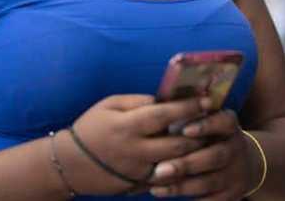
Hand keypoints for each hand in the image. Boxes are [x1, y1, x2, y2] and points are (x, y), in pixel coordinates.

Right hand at [55, 94, 211, 195]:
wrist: (69, 164)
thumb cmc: (90, 128)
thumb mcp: (109, 105)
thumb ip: (138, 101)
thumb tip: (165, 99)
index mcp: (127, 126)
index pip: (165, 114)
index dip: (189, 107)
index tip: (208, 100)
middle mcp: (135, 150)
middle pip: (178, 143)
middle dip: (200, 133)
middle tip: (215, 123)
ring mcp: (138, 170)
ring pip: (176, 163)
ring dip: (195, 152)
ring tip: (209, 140)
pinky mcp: (138, 184)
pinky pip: (166, 177)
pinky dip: (181, 168)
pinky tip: (192, 158)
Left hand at [147, 109, 262, 199]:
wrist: (246, 165)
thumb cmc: (212, 139)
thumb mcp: (209, 122)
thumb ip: (189, 116)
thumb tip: (156, 106)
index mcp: (229, 126)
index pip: (223, 122)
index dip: (206, 125)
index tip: (185, 129)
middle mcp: (236, 148)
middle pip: (215, 156)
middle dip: (187, 164)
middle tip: (160, 169)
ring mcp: (236, 173)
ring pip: (210, 181)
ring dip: (182, 185)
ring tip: (157, 186)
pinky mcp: (233, 194)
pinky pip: (212, 199)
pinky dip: (191, 200)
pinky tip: (169, 196)